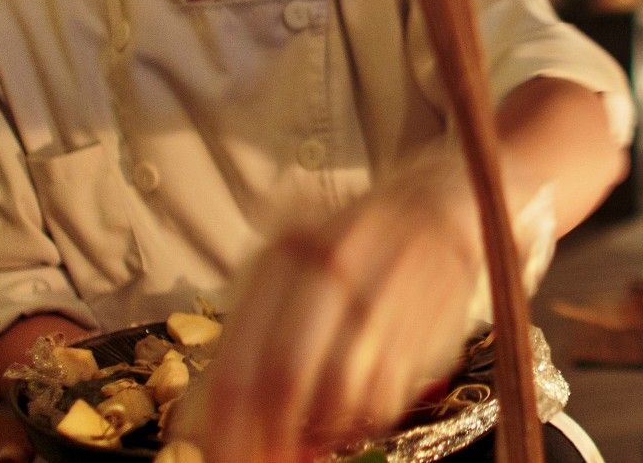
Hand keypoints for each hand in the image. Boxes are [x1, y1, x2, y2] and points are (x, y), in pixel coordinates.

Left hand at [170, 161, 530, 461]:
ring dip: (317, 432)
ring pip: (337, 395)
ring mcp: (382, 298)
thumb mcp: (290, 266)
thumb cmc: (350, 247)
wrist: (440, 205)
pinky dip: (360, 423)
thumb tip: (202, 422)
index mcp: (285, 255)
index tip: (217, 458)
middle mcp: (332, 270)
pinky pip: (384, 399)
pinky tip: (350, 419)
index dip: (225, 425)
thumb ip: (247, 337)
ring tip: (308, 438)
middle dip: (266, 440)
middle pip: (285, 380)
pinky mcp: (425, 326)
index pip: (242, 359)